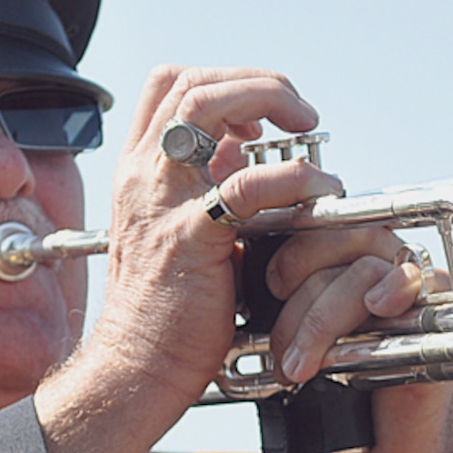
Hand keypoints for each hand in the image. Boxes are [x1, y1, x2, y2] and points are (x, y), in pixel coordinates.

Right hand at [35, 65, 341, 452]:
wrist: (136, 370)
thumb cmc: (165, 312)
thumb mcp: (183, 232)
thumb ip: (206, 187)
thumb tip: (244, 152)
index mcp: (139, 173)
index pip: (172, 86)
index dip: (226, 82)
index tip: (265, 116)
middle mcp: (142, 177)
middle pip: (191, 83)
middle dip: (256, 83)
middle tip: (298, 115)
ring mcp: (161, 202)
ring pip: (205, 108)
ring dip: (268, 103)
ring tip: (308, 130)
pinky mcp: (190, 238)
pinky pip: (242, 186)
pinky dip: (290, 177)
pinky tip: (316, 192)